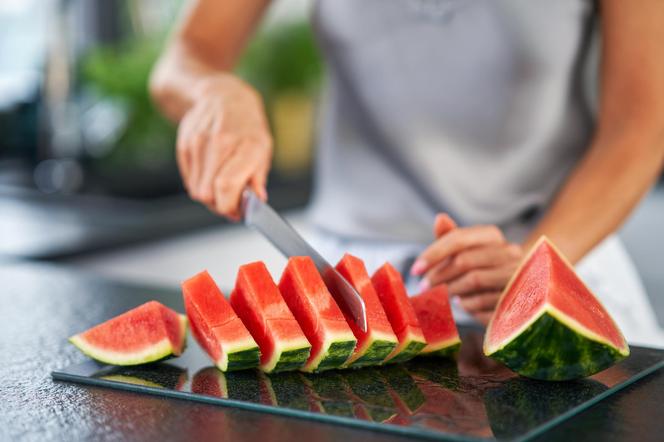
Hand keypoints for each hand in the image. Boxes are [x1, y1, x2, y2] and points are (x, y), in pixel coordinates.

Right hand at [176, 75, 271, 219]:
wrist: (222, 96)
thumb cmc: (247, 126)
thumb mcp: (263, 149)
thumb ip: (258, 178)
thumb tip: (256, 202)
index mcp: (246, 145)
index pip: (227, 186)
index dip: (230, 206)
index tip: (236, 211)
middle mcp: (220, 142)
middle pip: (209, 193)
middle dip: (220, 204)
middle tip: (232, 201)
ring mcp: (198, 143)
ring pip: (197, 190)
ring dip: (210, 195)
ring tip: (223, 184)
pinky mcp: (184, 145)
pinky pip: (189, 181)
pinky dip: (201, 184)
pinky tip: (212, 172)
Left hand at [411, 214, 522, 324]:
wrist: (513, 289)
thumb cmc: (480, 266)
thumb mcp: (463, 251)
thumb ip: (450, 237)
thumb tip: (439, 218)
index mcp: (492, 235)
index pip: (458, 239)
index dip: (433, 254)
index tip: (415, 270)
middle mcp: (509, 251)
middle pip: (464, 260)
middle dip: (438, 276)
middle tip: (423, 288)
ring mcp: (517, 274)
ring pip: (474, 280)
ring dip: (451, 290)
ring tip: (442, 295)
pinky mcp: (518, 297)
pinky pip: (483, 301)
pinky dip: (466, 305)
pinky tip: (461, 304)